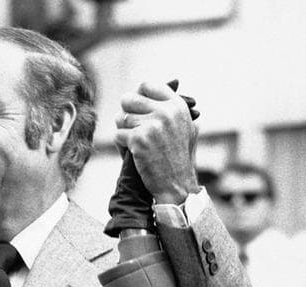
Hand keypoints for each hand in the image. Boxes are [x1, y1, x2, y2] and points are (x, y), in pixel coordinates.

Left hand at [114, 81, 199, 203]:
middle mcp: (166, 112)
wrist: (177, 185)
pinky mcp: (139, 140)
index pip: (146, 85)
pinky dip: (122, 146)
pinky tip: (134, 155)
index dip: (138, 97)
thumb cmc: (181, 159)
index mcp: (177, 106)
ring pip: (121, 118)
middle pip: (129, 99)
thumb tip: (173, 82)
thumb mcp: (188, 128)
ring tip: (136, 145)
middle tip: (132, 128)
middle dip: (127, 114)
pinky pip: (118, 135)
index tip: (138, 109)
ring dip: (124, 132)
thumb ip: (177, 107)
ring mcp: (152, 125)